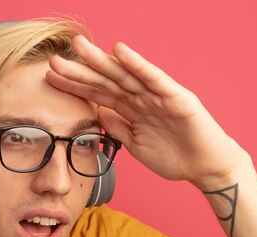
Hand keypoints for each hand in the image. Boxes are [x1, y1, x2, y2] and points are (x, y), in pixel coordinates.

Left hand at [46, 36, 245, 189]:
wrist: (206, 167)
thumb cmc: (174, 156)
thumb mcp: (136, 145)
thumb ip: (118, 128)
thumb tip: (96, 115)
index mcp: (130, 109)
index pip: (97, 94)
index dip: (74, 86)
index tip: (50, 79)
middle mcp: (141, 98)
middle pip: (105, 81)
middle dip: (79, 71)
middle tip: (53, 60)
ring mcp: (157, 96)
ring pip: (124, 75)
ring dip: (101, 61)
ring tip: (80, 48)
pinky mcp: (176, 97)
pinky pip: (153, 79)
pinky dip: (137, 65)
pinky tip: (120, 51)